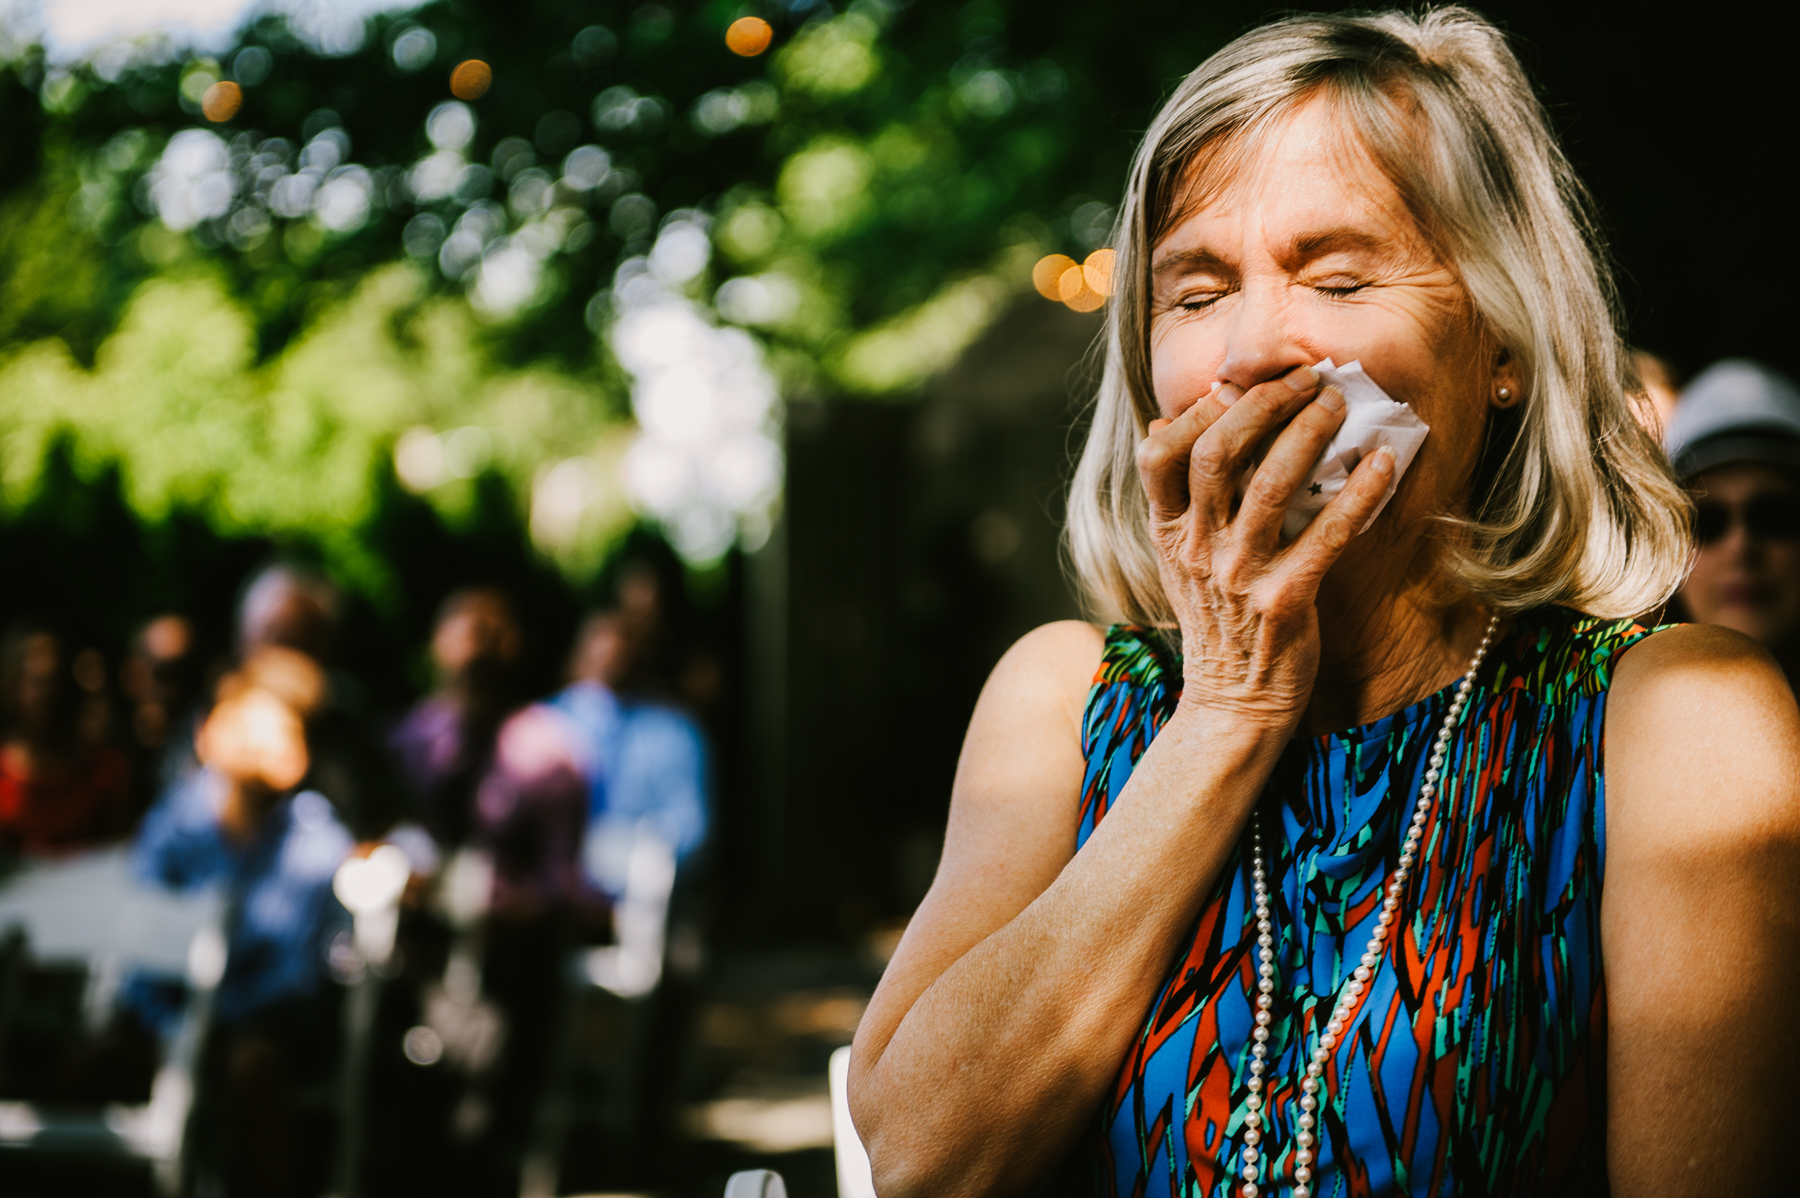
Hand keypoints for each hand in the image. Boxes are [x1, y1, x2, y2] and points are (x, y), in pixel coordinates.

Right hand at [1136, 365, 1396, 731]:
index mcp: (1167, 533)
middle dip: (1264, 404)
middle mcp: (1196, 550)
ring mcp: (1238, 577)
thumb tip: (1174, 421)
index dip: (1198, 410)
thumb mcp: (1178, 557)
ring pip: (1270, 485)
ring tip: (1340, 403)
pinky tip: (1385, 463)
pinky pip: (1327, 537)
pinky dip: (1359, 494)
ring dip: (1310, 433)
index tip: (1237, 385)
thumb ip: (1180, 497)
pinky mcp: (1285, 603)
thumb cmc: (1217, 620)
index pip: (1158, 453)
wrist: (1232, 705)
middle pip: (1217, 455)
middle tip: (1306, 378)